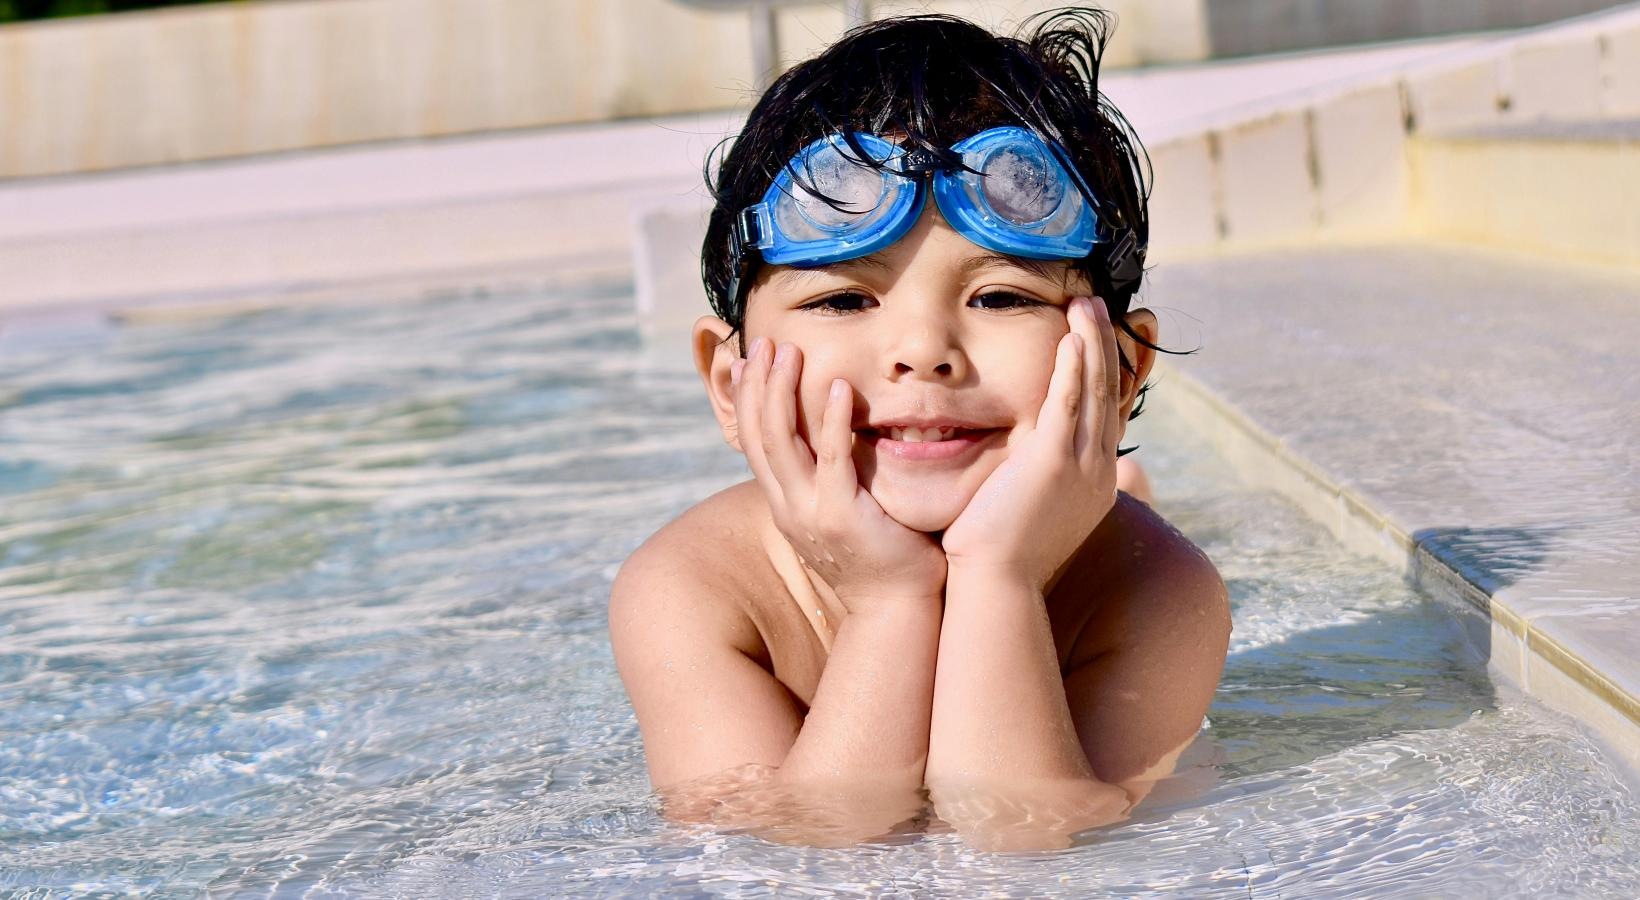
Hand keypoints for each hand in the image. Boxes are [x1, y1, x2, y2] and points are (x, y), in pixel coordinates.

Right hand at [732, 337, 947, 610]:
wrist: (896, 609)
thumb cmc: (881, 558)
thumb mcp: (841, 514)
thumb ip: (830, 479)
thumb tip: (835, 441)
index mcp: (785, 504)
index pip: (753, 442)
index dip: (749, 398)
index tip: (753, 359)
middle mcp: (788, 507)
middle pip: (758, 435)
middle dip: (758, 385)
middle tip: (764, 343)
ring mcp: (810, 513)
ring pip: (781, 442)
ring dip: (783, 392)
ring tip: (790, 353)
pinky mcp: (841, 517)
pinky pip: (831, 459)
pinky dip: (831, 421)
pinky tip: (839, 388)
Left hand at [939, 296, 1120, 590]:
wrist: (996, 585)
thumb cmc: (1001, 558)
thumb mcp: (1030, 515)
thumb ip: (1036, 485)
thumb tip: (1025, 470)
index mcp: (1094, 483)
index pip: (1104, 415)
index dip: (1104, 373)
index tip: (1100, 339)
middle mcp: (1097, 472)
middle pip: (1106, 394)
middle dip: (1104, 346)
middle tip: (1097, 307)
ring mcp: (1081, 467)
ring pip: (1092, 391)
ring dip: (1091, 344)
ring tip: (1087, 305)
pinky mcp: (1053, 463)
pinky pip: (1067, 404)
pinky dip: (1072, 369)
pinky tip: (1072, 339)